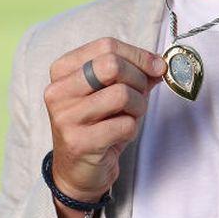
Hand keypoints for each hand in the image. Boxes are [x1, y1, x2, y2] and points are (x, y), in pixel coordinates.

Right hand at [44, 37, 165, 203]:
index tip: (157, 67)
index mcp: (62, 70)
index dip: (138, 55)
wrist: (78, 171)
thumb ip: (134, 72)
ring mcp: (65, 117)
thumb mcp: (112, 92)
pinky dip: (132, 129)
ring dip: (138, 106)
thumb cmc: (98, 125)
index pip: (106, 46)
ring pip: (121, 94)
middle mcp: (58, 91)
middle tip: (142, 94)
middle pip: (111, 65)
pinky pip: (124, 124)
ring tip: (131, 116)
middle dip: (138, 79)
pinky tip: (121, 134)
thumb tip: (160, 64)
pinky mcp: (79, 142)